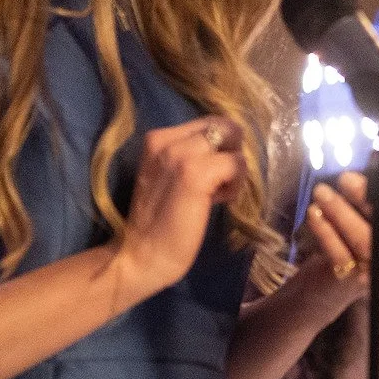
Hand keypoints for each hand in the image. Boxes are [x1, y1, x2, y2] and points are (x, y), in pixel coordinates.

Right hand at [111, 115, 246, 302]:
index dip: (220, 146)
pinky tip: (220, 201)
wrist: (141, 255)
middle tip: (221, 181)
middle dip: (231, 151)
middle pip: (223, 126)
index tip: (211, 174)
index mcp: (157, 138)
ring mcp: (180, 155)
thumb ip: (193, 156)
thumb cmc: (160, 221)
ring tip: (218, 194)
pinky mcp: (194, 174)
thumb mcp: (171, 176)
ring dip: (234, 169)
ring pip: (233, 141)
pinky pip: (236, 163)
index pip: (208, 123)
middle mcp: (165, 139)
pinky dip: (237, 183)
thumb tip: (229, 149)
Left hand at [297, 162, 378, 318]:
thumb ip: (377, 182)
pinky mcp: (356, 277)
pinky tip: (314, 213)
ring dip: (341, 213)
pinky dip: (325, 232)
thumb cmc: (362, 222)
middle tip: (346, 178)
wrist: (342, 266)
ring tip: (321, 192)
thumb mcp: (373, 200)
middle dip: (369, 199)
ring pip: (365, 241)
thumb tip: (375, 156)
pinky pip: (340, 254)